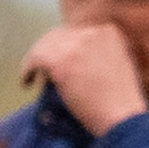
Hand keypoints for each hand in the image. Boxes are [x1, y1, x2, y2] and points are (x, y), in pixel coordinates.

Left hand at [22, 19, 147, 136]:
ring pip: (43, 45)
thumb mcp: (117, 65)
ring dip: (36, 61)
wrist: (122, 115)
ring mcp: (76, 44)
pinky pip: (34, 58)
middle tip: (42, 70)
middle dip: (47, 52)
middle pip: (58, 36)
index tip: (58, 62)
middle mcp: (92, 32)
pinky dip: (27, 70)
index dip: (63, 47)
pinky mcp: (61, 60)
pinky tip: (27, 82)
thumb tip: (71, 61)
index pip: (76, 33)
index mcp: (108, 32)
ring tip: (33, 77)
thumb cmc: (121, 101)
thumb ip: (97, 56)